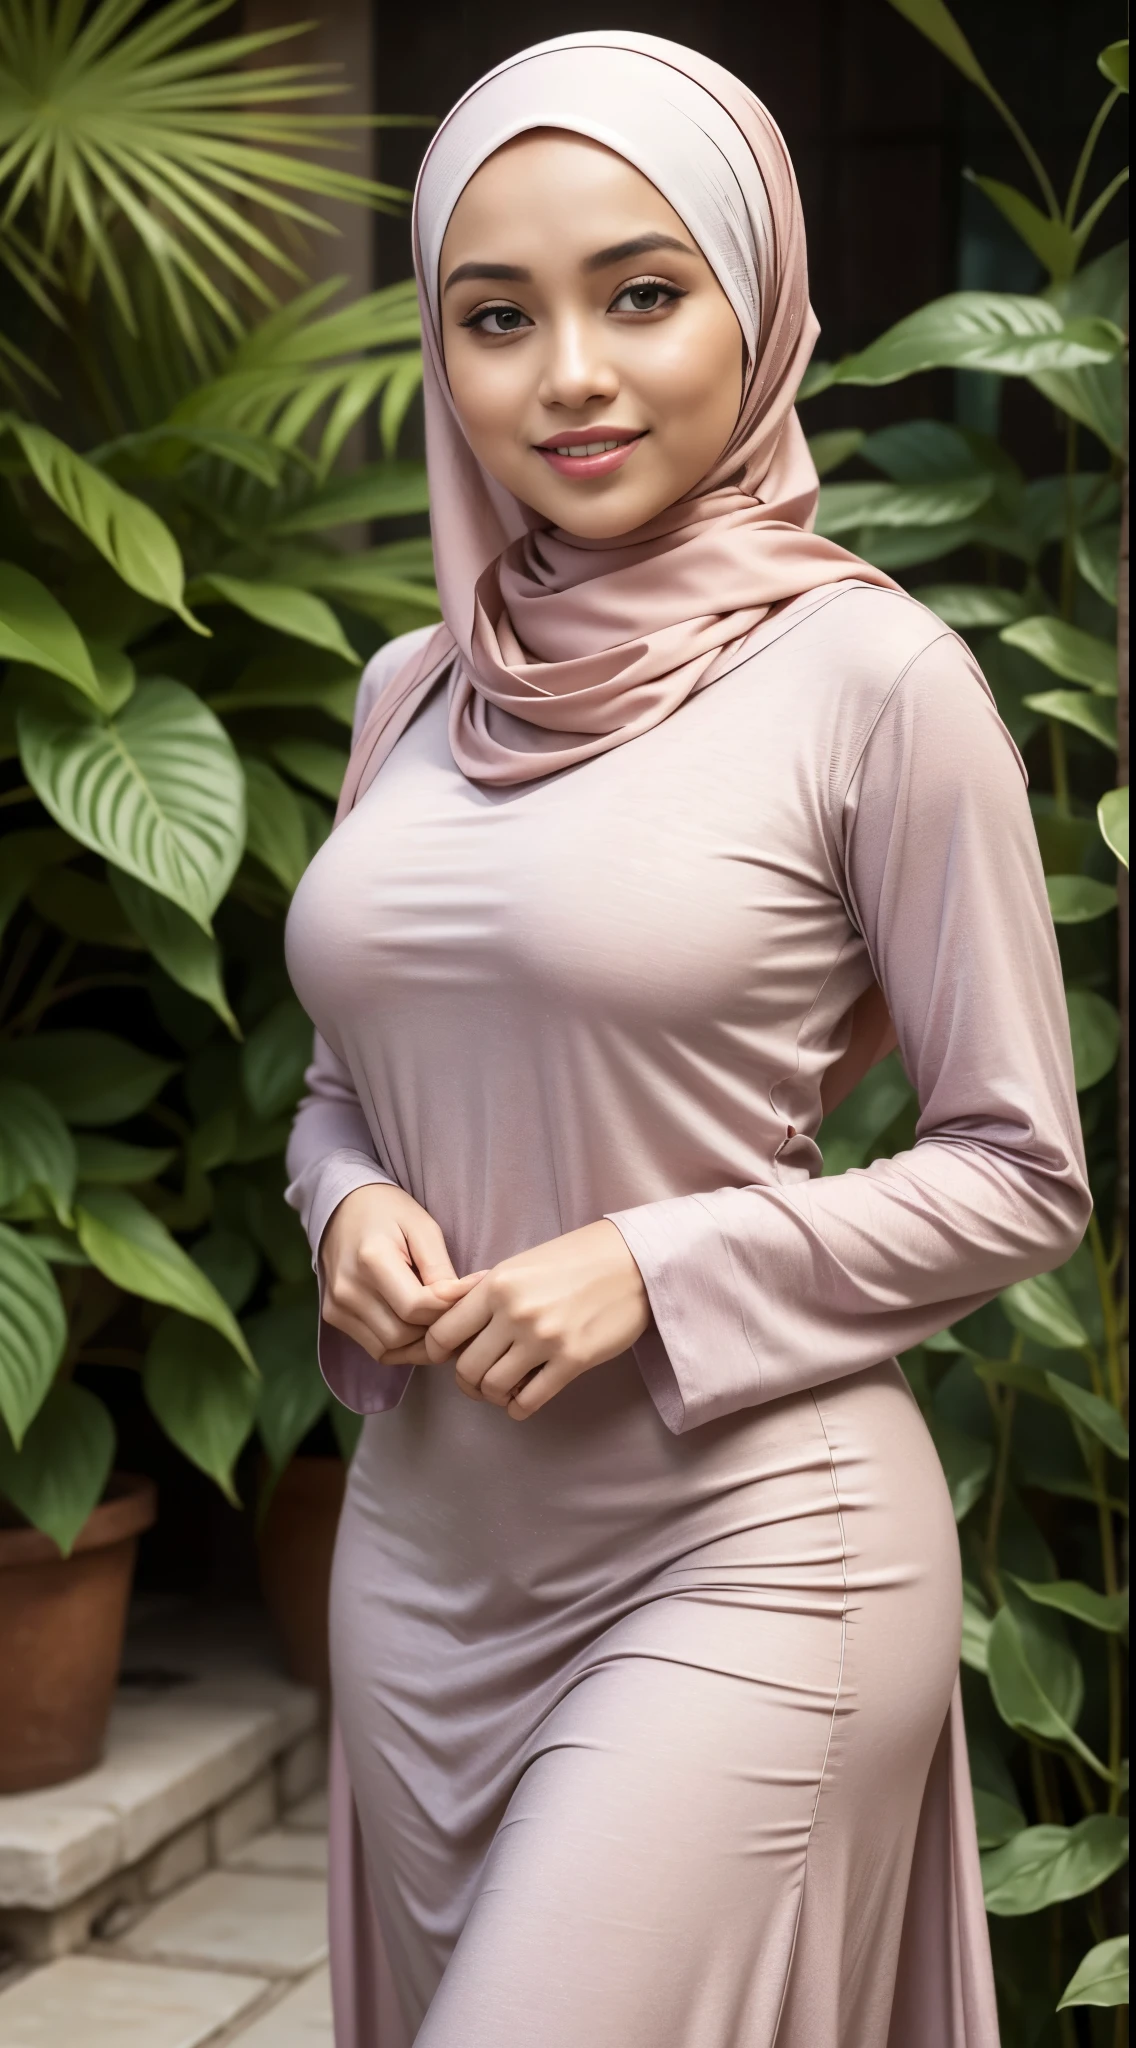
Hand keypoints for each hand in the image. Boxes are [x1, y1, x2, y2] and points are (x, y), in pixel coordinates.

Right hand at [320, 1184, 469, 1363]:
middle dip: (438, 1330)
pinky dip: (402, 1346)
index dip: (450, 1308)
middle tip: (462, 1315)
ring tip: (442, 1322)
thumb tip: (462, 1303)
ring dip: (421, 1343)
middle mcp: (348, 1288)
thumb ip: (440, 1269)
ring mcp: (337, 1306)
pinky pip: (376, 1349)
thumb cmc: (389, 1211)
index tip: (473, 1294)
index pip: (416, 1308)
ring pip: (391, 1349)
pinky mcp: (334, 1316)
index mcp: (371, 1259)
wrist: (343, 1206)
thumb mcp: (423, 1227)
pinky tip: (418, 1327)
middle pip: (404, 1335)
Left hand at [423, 1220, 649, 1419]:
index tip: (449, 1357)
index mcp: (497, 1285)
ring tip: (502, 1389)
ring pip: (494, 1387)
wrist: (633, 1261)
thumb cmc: (575, 1259)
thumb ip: (483, 1290)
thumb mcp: (521, 1264)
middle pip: (465, 1368)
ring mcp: (544, 1339)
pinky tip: (522, 1401)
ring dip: (492, 1396)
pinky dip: (518, 1408)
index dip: (438, 1351)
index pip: (443, 1333)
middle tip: (476, 1380)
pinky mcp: (573, 1360)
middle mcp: (515, 1312)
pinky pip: (529, 1400)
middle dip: (466, 1381)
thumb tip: (445, 1313)